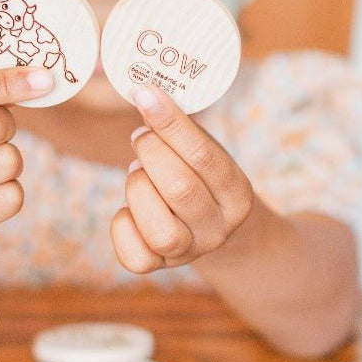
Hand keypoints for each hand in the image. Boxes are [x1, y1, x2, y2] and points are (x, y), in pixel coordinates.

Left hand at [111, 84, 253, 272]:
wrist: (210, 229)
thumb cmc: (200, 177)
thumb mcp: (205, 152)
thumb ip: (182, 132)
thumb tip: (144, 95)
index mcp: (238, 195)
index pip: (205, 156)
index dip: (171, 123)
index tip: (145, 94)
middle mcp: (218, 229)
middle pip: (180, 190)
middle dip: (150, 153)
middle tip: (141, 137)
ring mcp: (189, 252)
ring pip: (159, 229)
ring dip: (138, 189)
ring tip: (138, 173)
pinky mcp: (158, 267)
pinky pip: (134, 256)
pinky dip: (123, 224)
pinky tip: (130, 207)